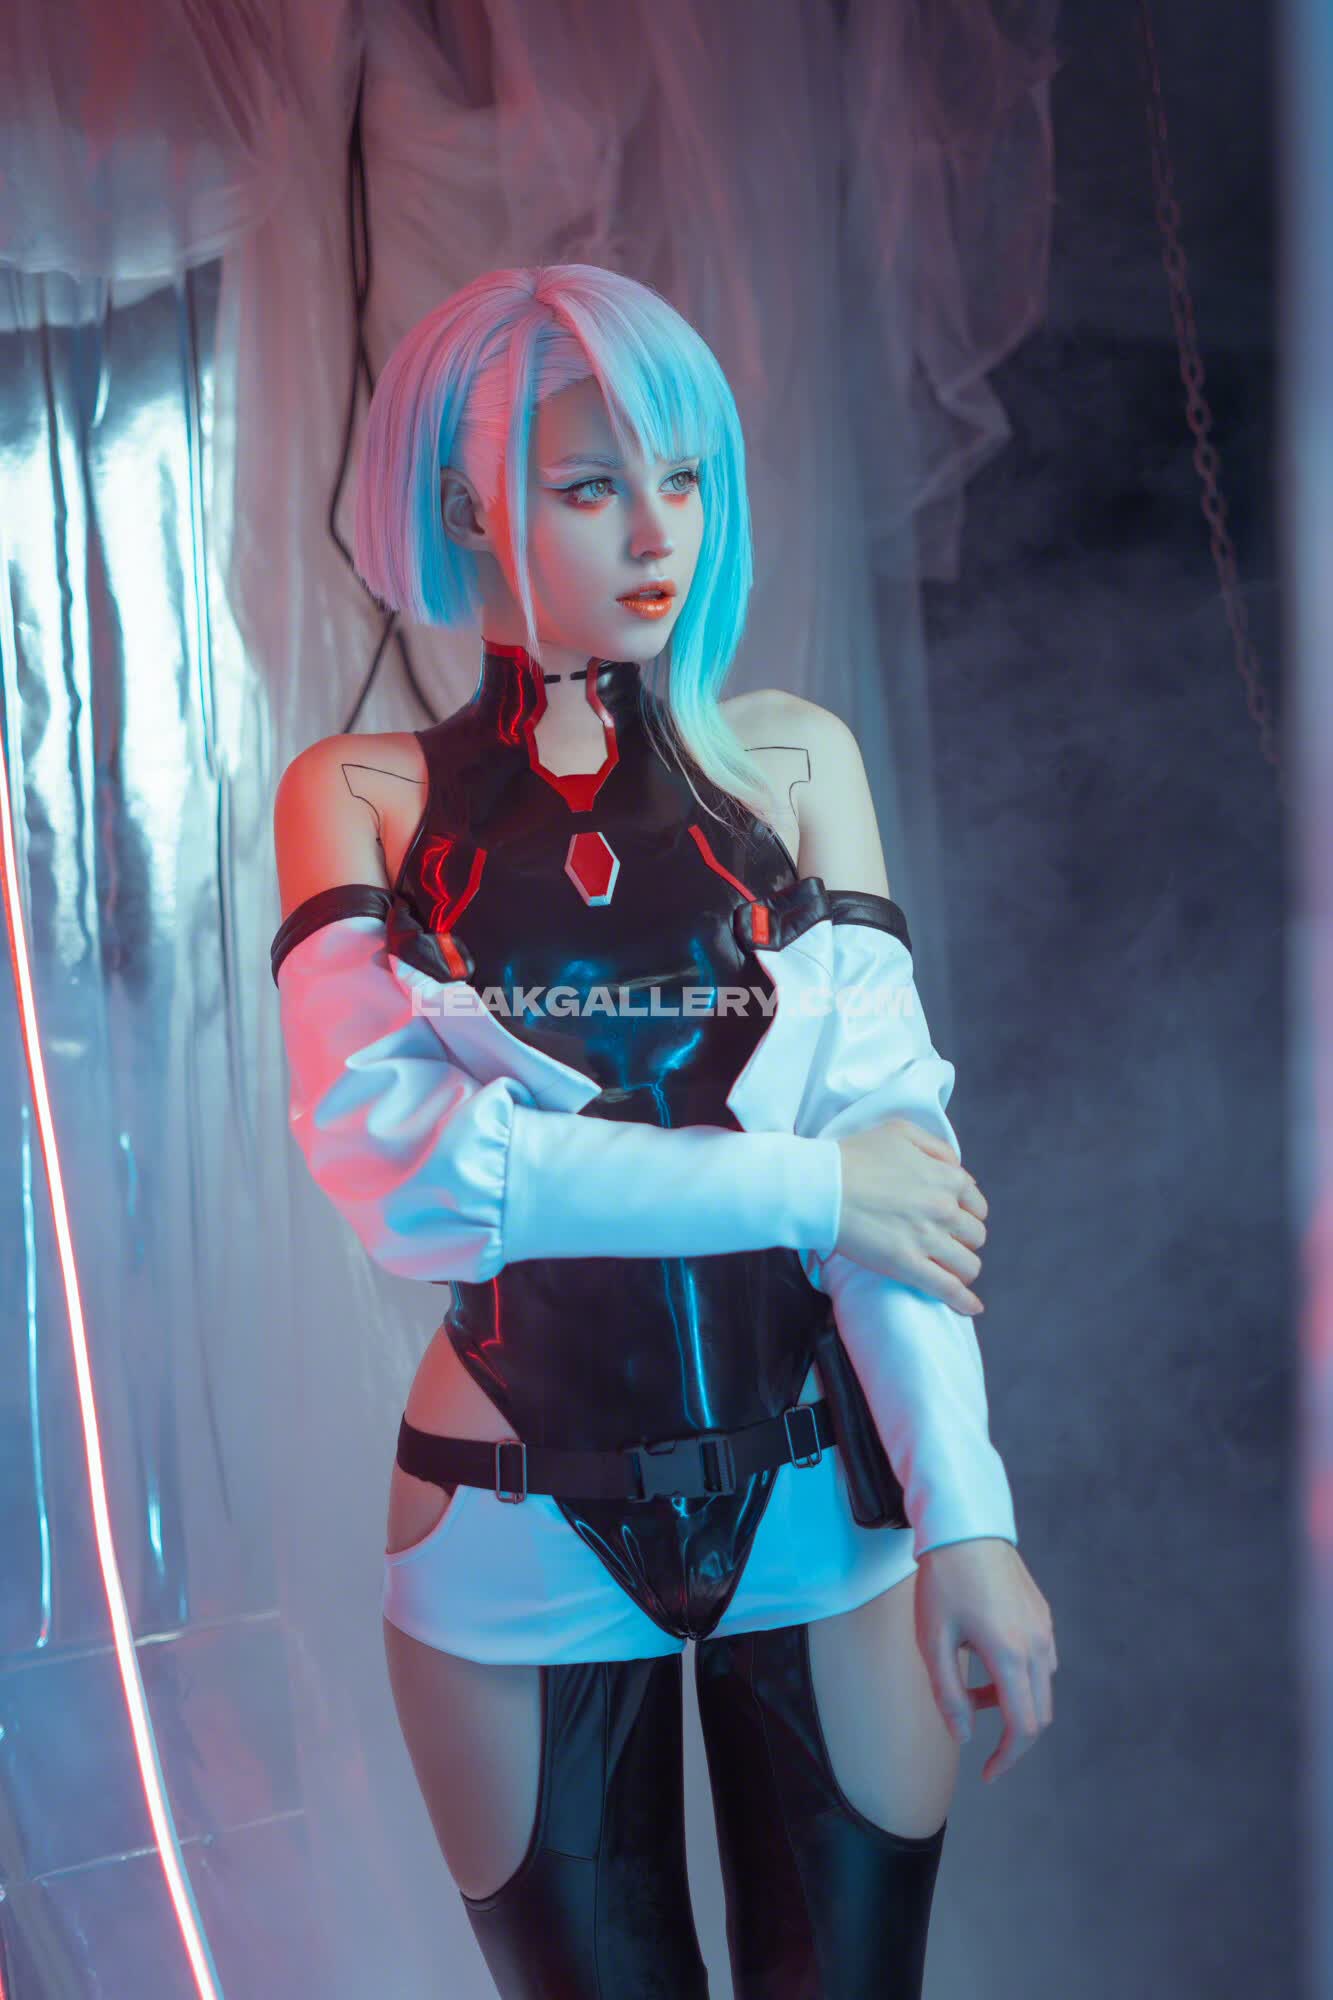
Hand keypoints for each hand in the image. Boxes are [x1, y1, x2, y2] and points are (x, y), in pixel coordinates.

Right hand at [834, 1117, 987, 1311]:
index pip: (976, 1204)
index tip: (953, 1220)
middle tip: (944, 1242)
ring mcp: (928, 1240)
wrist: (822, 1185)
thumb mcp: (899, 1131)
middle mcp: (945, 1209)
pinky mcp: (908, 1266)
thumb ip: (935, 1147)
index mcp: (946, 1178)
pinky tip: (971, 1308)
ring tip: (949, 1270)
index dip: (967, 1213)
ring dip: (962, 1268)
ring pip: (968, 1264)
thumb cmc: (854, 1156)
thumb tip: (957, 1167)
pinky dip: (964, 1301)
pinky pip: (947, 1288)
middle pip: (975, 1236)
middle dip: (963, 1240)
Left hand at [914, 1538, 1056, 1783]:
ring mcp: (1045, 1629)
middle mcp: (1038, 1646)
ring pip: (1041, 1687)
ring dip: (1011, 1701)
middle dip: (1010, 1734)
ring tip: (968, 1683)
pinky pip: (1040, 1661)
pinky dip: (1018, 1676)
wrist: (965, 1526)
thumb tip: (965, 1738)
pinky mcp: (1042, 1615)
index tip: (988, 1774)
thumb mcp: (934, 1640)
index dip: (1008, 1759)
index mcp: (1011, 1656)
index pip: (1023, 1728)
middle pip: (1039, 1713)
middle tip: (975, 1730)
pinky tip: (984, 1656)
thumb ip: (949, 1694)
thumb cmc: (943, 1581)